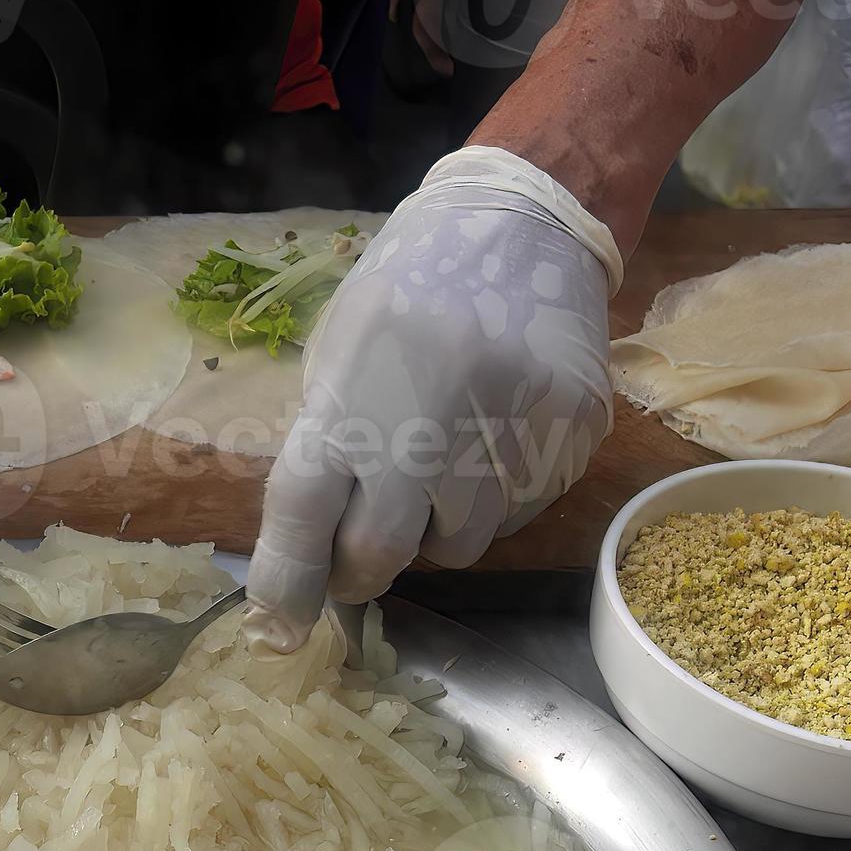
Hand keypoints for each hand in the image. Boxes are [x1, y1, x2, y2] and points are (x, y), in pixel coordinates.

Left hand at [248, 148, 618, 625]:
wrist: (523, 220)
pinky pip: (523, 509)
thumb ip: (325, 451)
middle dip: (364, 567)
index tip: (277, 631)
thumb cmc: (408, 294)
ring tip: (445, 456)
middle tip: (363, 551)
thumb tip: (299, 567)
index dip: (286, 580)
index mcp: (355, 386)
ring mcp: (511, 425)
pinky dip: (499, 494)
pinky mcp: (573, 430)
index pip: (305, 510)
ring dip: (441, 523)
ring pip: (463, 543)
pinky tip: (497, 432)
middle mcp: (433, 413)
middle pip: (385, 550)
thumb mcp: (341, 354)